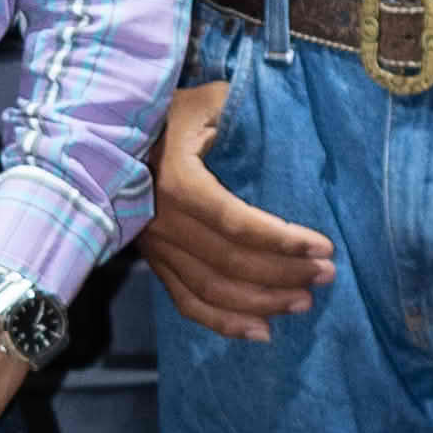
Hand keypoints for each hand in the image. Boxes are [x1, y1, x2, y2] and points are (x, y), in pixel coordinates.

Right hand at [140, 75, 336, 342]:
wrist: (105, 134)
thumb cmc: (166, 113)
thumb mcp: (207, 100)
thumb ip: (241, 111)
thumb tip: (288, 121)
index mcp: (176, 181)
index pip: (235, 221)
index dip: (281, 240)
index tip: (323, 246)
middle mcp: (162, 221)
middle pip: (229, 262)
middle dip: (284, 274)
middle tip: (326, 274)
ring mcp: (156, 246)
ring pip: (212, 289)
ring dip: (262, 302)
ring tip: (304, 302)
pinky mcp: (154, 261)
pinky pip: (187, 302)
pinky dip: (223, 323)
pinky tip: (261, 331)